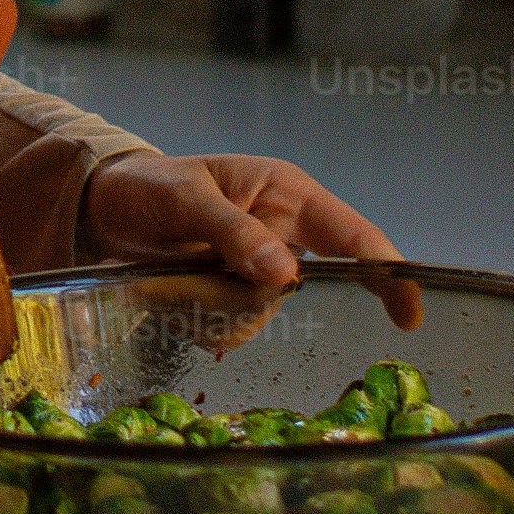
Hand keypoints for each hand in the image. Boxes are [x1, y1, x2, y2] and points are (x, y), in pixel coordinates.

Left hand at [81, 151, 426, 330]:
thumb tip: (287, 274)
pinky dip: (204, 320)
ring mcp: (259, 268)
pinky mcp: (232, 297)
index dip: (388, 272)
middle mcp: (282, 232)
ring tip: (174, 274)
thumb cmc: (148, 186)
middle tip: (221, 288)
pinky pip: (235, 327)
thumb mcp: (185, 198)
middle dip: (265, 293)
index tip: (409, 311)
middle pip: (316, 284)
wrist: (104, 208)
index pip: (353, 235)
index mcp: (285, 194)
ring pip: (268, 312)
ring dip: (222, 307)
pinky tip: (171, 294)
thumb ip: (233, 231)